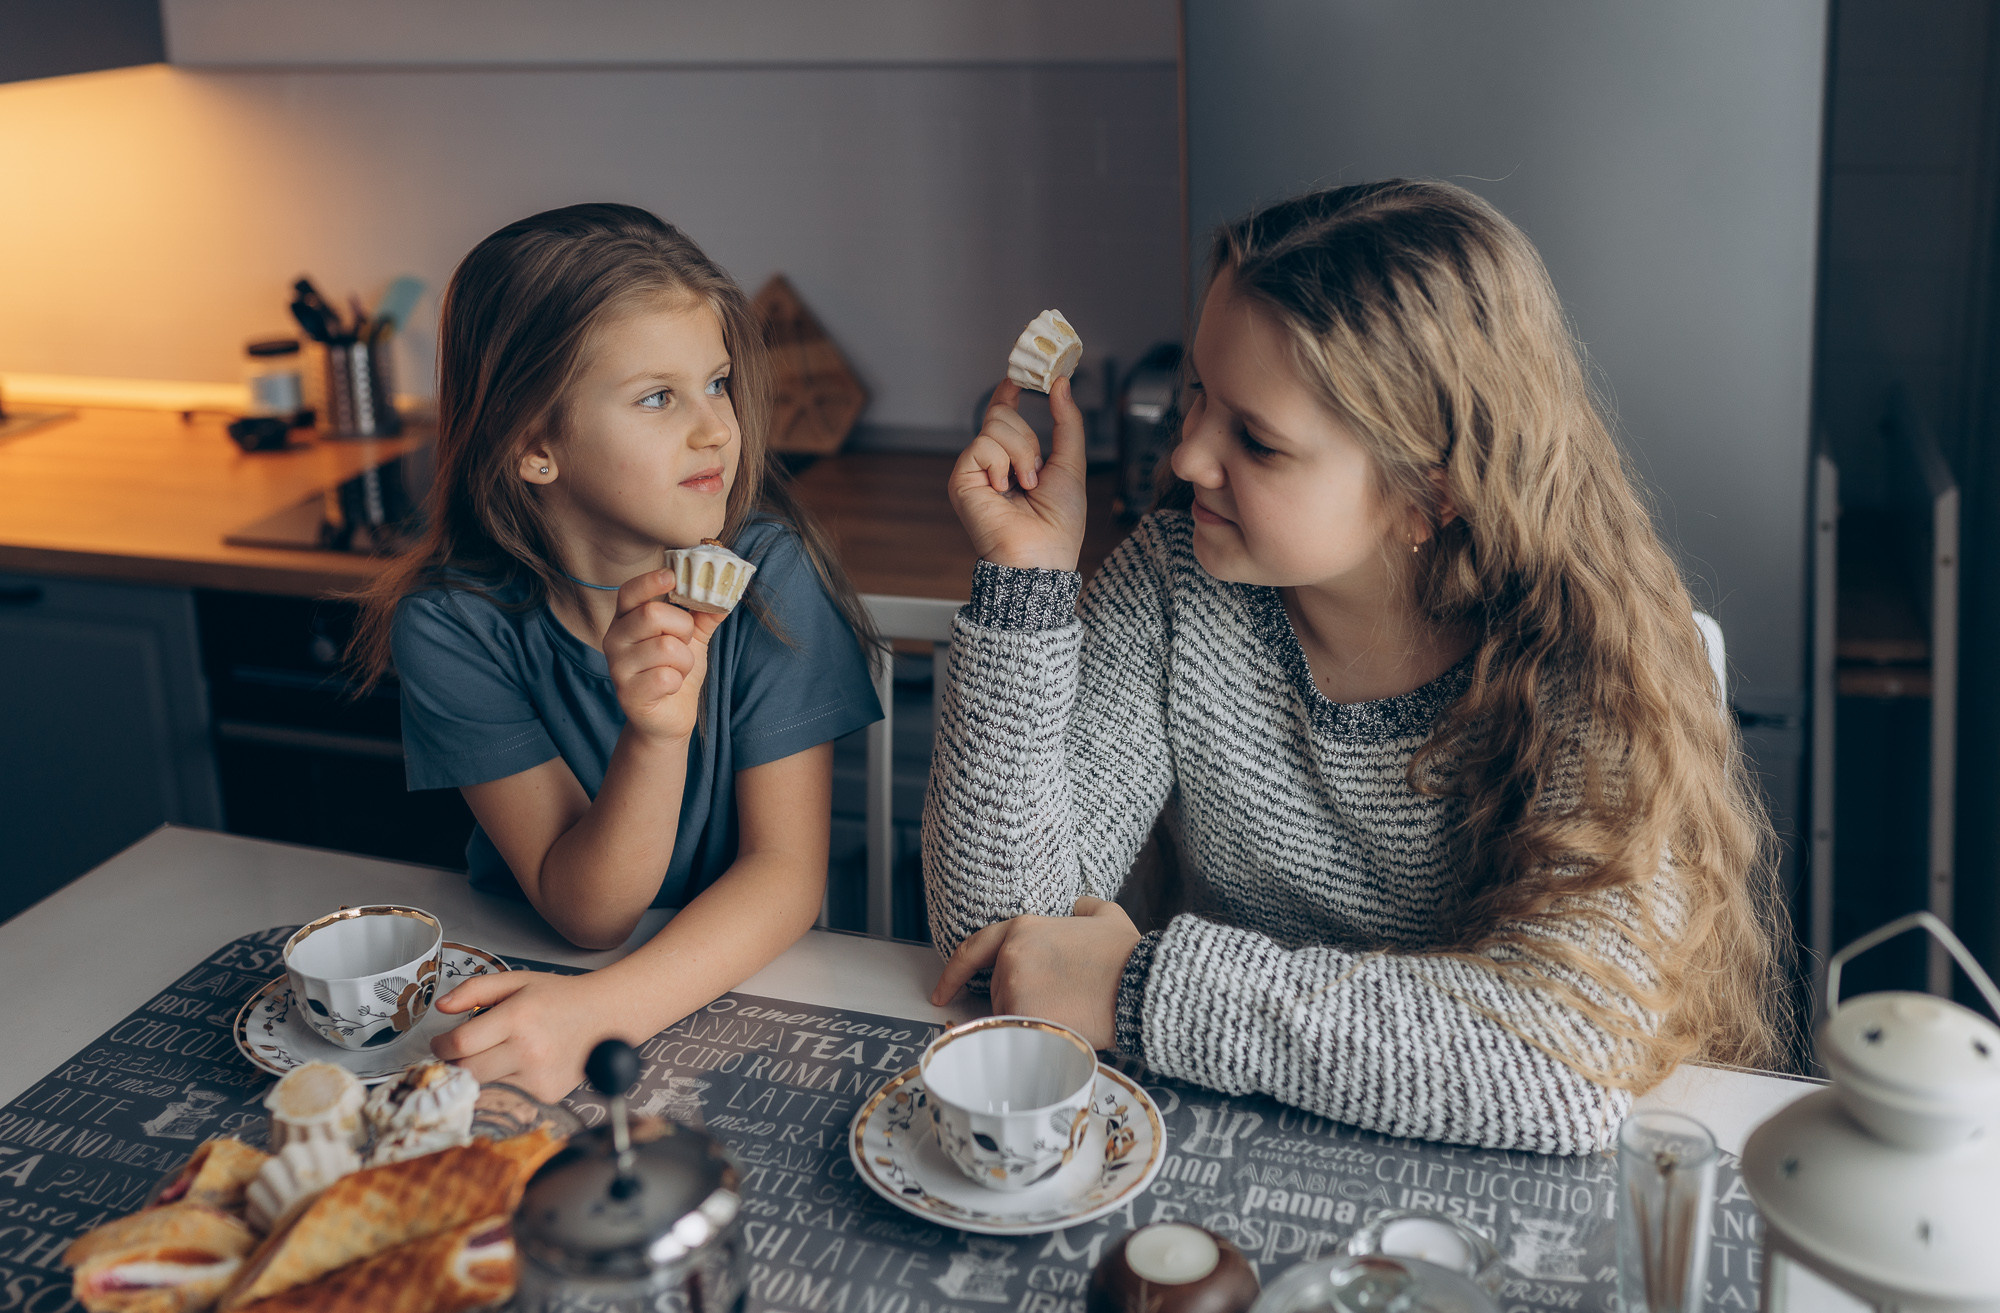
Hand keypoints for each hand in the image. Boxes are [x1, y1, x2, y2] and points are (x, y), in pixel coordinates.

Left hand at [429, 969, 610, 1102]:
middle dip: (455, 1065)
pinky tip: (521, 1065)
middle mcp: (529, 1050)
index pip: (460, 1043)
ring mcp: (539, 1077)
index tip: (441, 1043)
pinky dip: (507, 1083)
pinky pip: (509, 1094)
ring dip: (482, 1074)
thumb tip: (441, 1007)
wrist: (606, 1015)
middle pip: (468, 1073)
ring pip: (486, 1086)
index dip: (441, 1046)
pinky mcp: (546, 1094)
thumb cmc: (560, 997)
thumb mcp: (517, 981)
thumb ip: (474, 990)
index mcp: (518, 1018)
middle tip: (459, 1055)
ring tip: (495, 1055)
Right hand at [604, 568, 724, 742]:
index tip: (673, 577)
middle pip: (652, 614)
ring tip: (677, 670)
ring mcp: (617, 667)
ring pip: (665, 647)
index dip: (650, 582)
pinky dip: (678, 682)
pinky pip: (665, 677)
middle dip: (683, 628)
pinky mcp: (627, 694)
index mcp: (626, 619)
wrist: (670, 716)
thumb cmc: (677, 670)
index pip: (629, 591)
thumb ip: (705, 613)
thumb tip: (725, 591)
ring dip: (685, 661)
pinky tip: (670, 688)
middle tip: (684, 643)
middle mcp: (614, 639)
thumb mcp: (693, 637)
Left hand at [930, 897, 1139, 1049]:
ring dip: (1029, 1019)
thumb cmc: (1125, 955)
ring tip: (1068, 1013)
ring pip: (1007, 1015)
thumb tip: (1073, 910)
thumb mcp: (1104, 915)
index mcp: (1023, 928)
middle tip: (1061, 1002)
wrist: (1141, 987)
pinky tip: (1059, 1031)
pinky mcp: (1024, 1017)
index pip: (973, 950)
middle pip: (997, 990)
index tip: (941, 993)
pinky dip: (1033, 1038)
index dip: (953, 974)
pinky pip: (1016, 1036)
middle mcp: (1011, 956)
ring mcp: (1014, 988)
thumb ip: (1080, 908)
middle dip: (1021, 999)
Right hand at [948, 377, 1088, 572]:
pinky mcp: (962, 478)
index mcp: (1014, 458)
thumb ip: (1067, 422)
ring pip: (994, 426)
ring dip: (1021, 454)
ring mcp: (975, 470)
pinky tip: (1004, 489)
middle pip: (1001, 414)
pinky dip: (1002, 464)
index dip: (1009, 391)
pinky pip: (983, 445)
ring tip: (1024, 487)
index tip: (1020, 375)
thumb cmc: (1059, 522)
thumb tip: (1061, 383)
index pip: (1004, 414)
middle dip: (1027, 438)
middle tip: (1036, 474)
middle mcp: (991, 462)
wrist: (1043, 555)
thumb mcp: (1071, 463)